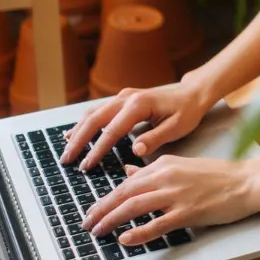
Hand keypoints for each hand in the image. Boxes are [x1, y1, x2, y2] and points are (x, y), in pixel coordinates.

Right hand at [61, 78, 212, 170]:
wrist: (193, 93)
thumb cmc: (187, 111)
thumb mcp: (177, 127)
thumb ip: (155, 138)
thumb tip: (135, 151)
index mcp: (139, 105)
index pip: (112, 131)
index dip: (97, 150)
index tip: (86, 166)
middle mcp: (127, 97)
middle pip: (95, 119)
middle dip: (78, 140)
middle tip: (66, 160)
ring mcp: (124, 96)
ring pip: (94, 113)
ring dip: (78, 131)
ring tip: (66, 150)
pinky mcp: (124, 99)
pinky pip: (99, 110)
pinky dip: (85, 122)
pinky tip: (75, 133)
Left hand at [83, 156, 259, 244]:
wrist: (246, 181)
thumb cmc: (218, 175)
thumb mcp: (182, 166)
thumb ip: (154, 171)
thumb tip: (128, 172)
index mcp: (165, 163)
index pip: (127, 182)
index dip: (106, 198)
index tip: (92, 210)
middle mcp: (168, 176)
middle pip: (125, 194)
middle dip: (101, 209)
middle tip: (87, 223)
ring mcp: (177, 194)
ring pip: (135, 207)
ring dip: (112, 220)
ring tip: (98, 231)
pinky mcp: (188, 211)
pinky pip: (157, 224)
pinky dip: (139, 232)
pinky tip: (125, 239)